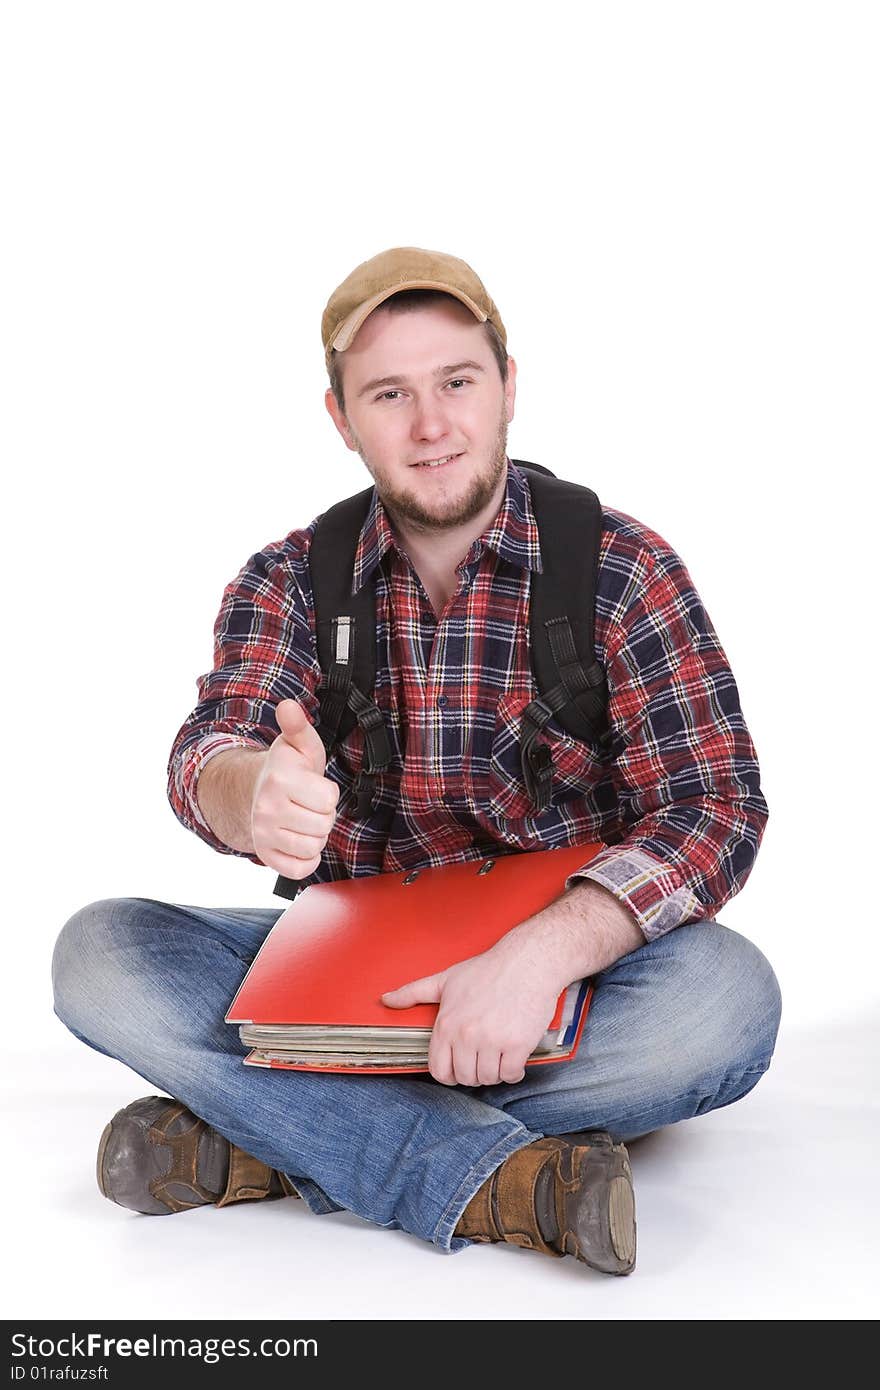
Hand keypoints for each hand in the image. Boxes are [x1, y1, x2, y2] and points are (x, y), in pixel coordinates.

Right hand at [250, 698, 339, 878]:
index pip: (329, 798)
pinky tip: (299, 839)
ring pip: (313, 847)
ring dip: (315, 836)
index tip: (314, 786)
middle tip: (309, 804)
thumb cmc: (287, 770)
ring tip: (303, 819)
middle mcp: (267, 808)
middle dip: (323, 814)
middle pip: (324, 825)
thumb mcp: (298, 745)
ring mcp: (264, 834)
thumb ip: (298, 726)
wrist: (255, 792)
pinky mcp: (265, 856)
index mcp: (279, 779)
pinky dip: (306, 858)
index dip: (328, 793)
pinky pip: (301, 868)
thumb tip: (289, 706)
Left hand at [380, 941, 563, 1086]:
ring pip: (488, 1078)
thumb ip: (413, 992)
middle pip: (465, 1077)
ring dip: (494, 1072)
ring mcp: (492, 1041)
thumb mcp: (446, 979)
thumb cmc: (489, 969)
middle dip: (474, 1073)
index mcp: (446, 1023)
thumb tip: (387, 999)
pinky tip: (514, 1058)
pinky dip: (513, 1072)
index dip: (449, 1073)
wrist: (528, 961)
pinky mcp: (518, 1045)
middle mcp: (466, 1035)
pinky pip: (511, 1074)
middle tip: (483, 1059)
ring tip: (498, 1056)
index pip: (439, 1070)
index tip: (459, 1068)